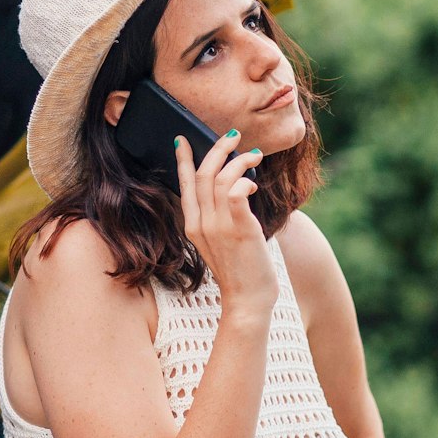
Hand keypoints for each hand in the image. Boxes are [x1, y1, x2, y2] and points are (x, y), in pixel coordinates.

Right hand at [173, 128, 276, 313]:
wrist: (247, 300)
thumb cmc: (240, 270)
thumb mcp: (220, 241)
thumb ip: (219, 217)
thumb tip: (234, 187)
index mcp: (193, 225)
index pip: (185, 185)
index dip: (184, 160)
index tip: (182, 140)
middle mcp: (202, 224)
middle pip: (203, 175)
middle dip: (218, 149)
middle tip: (233, 136)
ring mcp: (219, 227)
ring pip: (221, 178)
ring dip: (239, 161)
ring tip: (256, 156)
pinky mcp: (239, 229)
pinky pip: (236, 193)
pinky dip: (245, 181)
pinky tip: (254, 182)